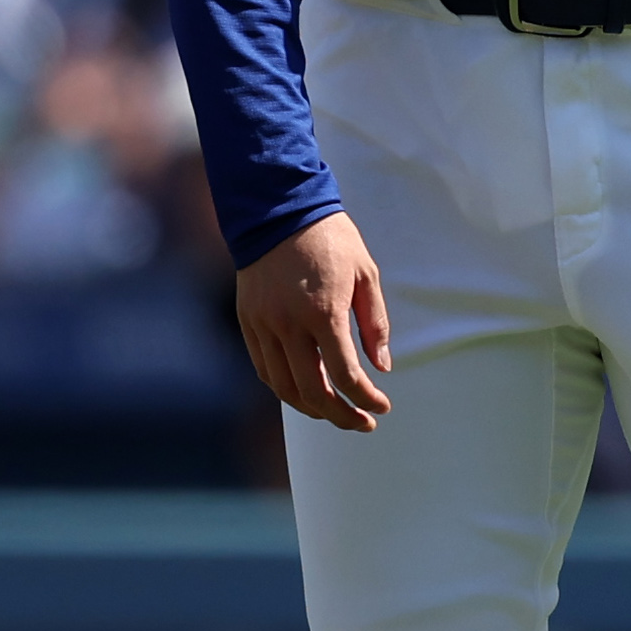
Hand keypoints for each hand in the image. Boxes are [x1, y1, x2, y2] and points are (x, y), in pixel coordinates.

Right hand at [236, 213, 394, 429]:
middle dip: (341, 415)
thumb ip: (375, 324)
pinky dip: (284, 388)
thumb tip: (382, 367)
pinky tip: (305, 392)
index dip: (366, 399)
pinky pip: (264, 368)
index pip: (345, 375)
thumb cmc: (329, 238)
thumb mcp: (365, 274)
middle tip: (362, 422)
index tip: (381, 407)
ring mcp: (264, 325)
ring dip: (312, 409)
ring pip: (284, 387)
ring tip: (336, 412)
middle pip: (313, 391)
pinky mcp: (248, 321)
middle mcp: (289, 324)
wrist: (277, 208)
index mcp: (323, 312)